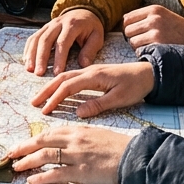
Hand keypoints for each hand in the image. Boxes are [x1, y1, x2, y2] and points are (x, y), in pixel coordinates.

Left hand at [9, 124, 133, 183]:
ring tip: (17, 168)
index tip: (20, 146)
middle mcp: (74, 140)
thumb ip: (77, 138)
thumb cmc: (117, 146)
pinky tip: (33, 180)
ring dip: (28, 162)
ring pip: (45, 156)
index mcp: (78, 130)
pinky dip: (42, 177)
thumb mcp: (95, 135)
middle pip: (42, 141)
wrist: (134, 157)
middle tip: (10, 155)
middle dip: (23, 148)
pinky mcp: (82, 171)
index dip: (32, 140)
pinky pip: (56, 174)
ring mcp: (77, 156)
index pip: (49, 133)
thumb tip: (62, 144)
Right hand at [24, 8, 105, 75]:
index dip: (59, 58)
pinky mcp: (43, 28)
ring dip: (31, 54)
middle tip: (39, 73)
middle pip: (46, 40)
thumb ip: (90, 50)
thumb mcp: (97, 37)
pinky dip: (28, 49)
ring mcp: (49, 24)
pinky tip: (27, 61)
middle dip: (41, 58)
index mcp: (73, 25)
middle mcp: (58, 23)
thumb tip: (83, 64)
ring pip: (36, 38)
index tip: (57, 72)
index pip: (63, 42)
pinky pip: (33, 38)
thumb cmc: (90, 28)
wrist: (83, 12)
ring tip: (30, 69)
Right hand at [30, 61, 154, 116]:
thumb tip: (78, 112)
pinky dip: (60, 82)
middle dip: (46, 90)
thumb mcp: (120, 98)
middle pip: (61, 78)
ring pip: (65, 76)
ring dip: (51, 86)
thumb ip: (98, 104)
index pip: (68, 87)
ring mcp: (91, 70)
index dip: (55, 98)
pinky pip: (72, 76)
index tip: (45, 110)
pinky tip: (56, 89)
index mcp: (94, 76)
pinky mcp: (94, 73)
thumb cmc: (136, 86)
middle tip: (34, 102)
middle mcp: (89, 71)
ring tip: (40, 97)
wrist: (150, 72)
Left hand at [122, 5, 183, 48]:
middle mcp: (153, 18)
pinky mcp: (158, 44)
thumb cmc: (179, 29)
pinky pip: (140, 51)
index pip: (127, 18)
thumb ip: (146, 16)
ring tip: (150, 47)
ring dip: (138, 47)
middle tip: (143, 42)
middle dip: (132, 38)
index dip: (128, 28)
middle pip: (127, 30)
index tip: (134, 34)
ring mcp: (156, 31)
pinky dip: (144, 53)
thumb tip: (124, 20)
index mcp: (154, 9)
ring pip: (132, 41)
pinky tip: (154, 52)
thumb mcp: (164, 16)